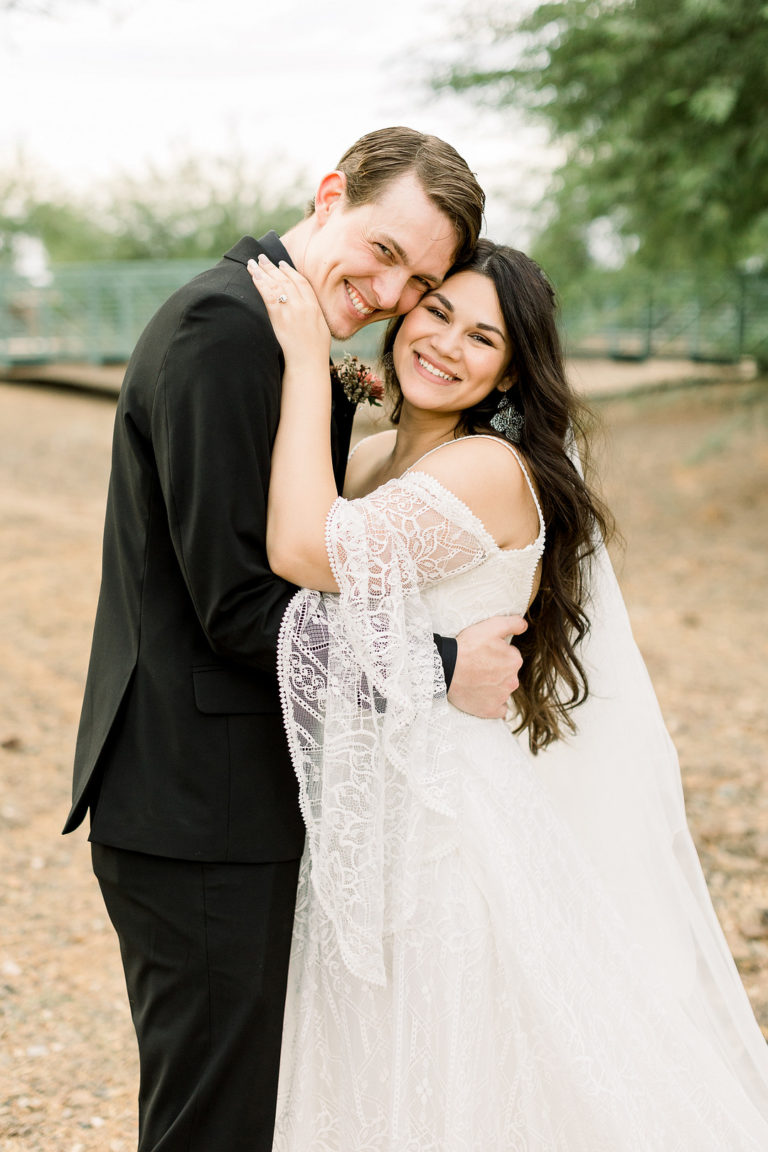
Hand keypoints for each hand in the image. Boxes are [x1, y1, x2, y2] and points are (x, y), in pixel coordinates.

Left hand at [247, 254, 330, 370]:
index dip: (291, 271)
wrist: (308, 363)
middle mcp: (303, 305)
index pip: (302, 282)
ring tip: (253, 262)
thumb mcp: (321, 329)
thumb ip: (314, 316)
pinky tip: (253, 275)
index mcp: (314, 307)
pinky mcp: (279, 317)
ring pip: (275, 284)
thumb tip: (308, 311)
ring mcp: (291, 310)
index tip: (282, 264)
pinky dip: (260, 283)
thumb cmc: (315, 353)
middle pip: (286, 279)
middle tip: (262, 257)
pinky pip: (267, 295)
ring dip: (263, 271)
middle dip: (273, 266)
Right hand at [447, 614, 526, 718]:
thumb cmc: (467, 647)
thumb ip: (512, 623)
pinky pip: (500, 709)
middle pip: (508, 674)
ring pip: (503, 690)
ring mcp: (501, 697)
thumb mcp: (491, 626)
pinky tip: (484, 697)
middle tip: (479, 665)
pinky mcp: (490, 710)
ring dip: (494, 686)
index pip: (511, 656)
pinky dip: (494, 704)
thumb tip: (524, 626)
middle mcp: (512, 681)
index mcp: (515, 661)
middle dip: (498, 670)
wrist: (446, 668)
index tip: (485, 652)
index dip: (498, 653)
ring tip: (476, 680)